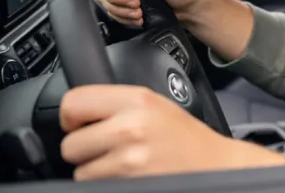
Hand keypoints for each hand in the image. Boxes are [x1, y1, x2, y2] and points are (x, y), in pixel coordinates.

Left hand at [60, 85, 284, 180]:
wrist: (214, 164)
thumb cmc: (185, 137)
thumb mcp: (155, 104)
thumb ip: (117, 103)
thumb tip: (76, 111)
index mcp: (137, 100)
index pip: (74, 102)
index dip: (71, 117)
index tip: (80, 123)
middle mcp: (130, 128)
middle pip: (70, 144)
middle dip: (84, 150)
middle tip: (108, 147)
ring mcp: (129, 160)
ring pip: (80, 172)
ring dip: (95, 172)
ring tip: (124, 163)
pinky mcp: (128, 185)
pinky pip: (95, 188)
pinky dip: (106, 185)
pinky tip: (129, 176)